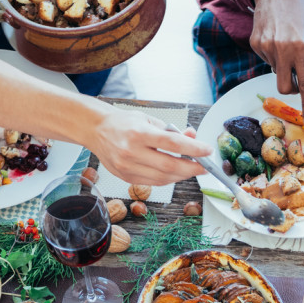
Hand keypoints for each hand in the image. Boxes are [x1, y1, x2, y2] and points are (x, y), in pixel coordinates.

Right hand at [87, 108, 209, 185]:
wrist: (96, 130)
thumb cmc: (124, 123)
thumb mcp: (149, 119)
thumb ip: (172, 131)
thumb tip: (194, 138)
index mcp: (138, 133)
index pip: (172, 144)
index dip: (193, 149)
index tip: (207, 151)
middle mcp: (131, 151)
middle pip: (169, 166)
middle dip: (191, 168)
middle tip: (204, 166)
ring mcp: (127, 167)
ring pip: (163, 178)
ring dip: (181, 176)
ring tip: (191, 169)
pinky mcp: (125, 177)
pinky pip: (153, 183)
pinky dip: (168, 179)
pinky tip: (175, 173)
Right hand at [250, 0, 303, 127]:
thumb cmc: (301, 6)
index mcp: (302, 47)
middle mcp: (282, 49)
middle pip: (284, 87)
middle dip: (292, 88)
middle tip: (297, 77)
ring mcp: (266, 47)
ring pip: (276, 72)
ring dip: (284, 66)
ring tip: (287, 42)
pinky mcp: (255, 43)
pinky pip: (267, 60)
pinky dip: (274, 55)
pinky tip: (277, 36)